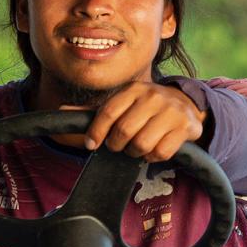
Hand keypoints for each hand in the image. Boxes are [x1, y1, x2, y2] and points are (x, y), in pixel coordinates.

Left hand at [82, 82, 206, 161]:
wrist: (186, 104)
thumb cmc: (145, 108)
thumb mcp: (123, 103)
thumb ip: (95, 111)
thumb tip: (60, 110)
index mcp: (134, 89)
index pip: (108, 112)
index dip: (95, 131)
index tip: (91, 144)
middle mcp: (153, 96)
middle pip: (124, 131)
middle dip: (116, 145)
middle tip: (119, 146)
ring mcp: (171, 111)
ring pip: (142, 144)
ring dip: (135, 152)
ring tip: (136, 147)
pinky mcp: (185, 127)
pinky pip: (161, 152)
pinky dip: (153, 157)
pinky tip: (153, 149)